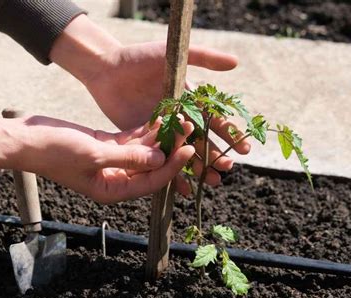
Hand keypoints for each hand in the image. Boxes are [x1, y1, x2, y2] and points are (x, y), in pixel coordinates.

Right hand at [0, 111, 194, 202]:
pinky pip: (130, 141)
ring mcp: (110, 162)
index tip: (189, 148)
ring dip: (158, 137)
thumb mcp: (93, 154)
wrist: (26, 138)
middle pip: (150, 166)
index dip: (172, 166)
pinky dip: (143, 131)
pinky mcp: (105, 145)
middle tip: (188, 127)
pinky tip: (158, 117)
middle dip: (169, 148)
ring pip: (142, 152)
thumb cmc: (54, 151)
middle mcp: (114, 179)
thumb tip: (160, 161)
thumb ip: (128, 158)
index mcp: (111, 190)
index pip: (150, 182)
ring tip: (177, 118)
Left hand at [50, 15, 250, 188]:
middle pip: (203, 140)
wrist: (106, 69)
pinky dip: (172, 174)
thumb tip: (236, 63)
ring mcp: (163, 130)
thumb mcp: (175, 55)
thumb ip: (204, 58)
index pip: (215, 119)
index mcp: (191, 100)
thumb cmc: (140, 57)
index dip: (230, 134)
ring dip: (200, 168)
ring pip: (185, 153)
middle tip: (227, 168)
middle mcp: (180, 117)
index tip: (244, 149)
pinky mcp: (145, 140)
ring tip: (213, 182)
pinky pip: (161, 160)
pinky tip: (183, 189)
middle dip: (217, 154)